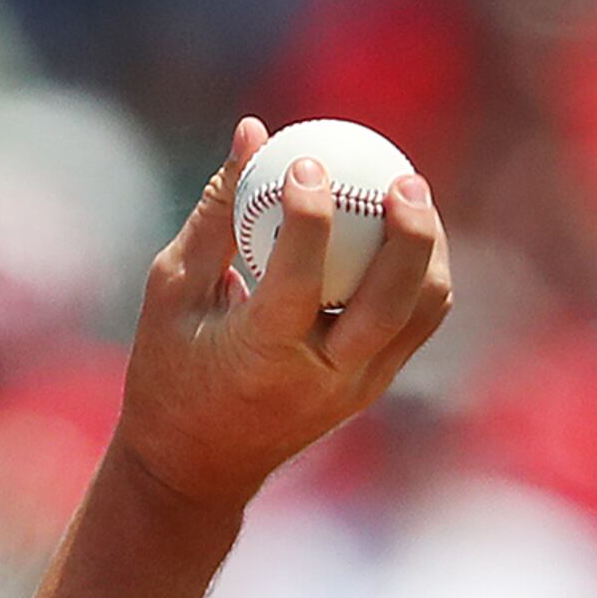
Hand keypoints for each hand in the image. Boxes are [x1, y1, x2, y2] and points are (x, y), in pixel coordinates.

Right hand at [117, 115, 454, 516]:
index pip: (300, 279)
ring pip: (422, 309)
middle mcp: (320, 378)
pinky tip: (403, 233)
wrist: (195, 466)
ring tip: (408, 199)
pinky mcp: (374, 385)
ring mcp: (356, 387)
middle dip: (410, 232)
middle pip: (393, 300)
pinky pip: (418, 320)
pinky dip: (421, 272)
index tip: (306, 160)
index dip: (310, 213)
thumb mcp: (171, 293)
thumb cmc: (169, 371)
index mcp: (259, 357)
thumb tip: (255, 132)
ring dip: (427, 250)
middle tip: (400, 178)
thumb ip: (216, 213)